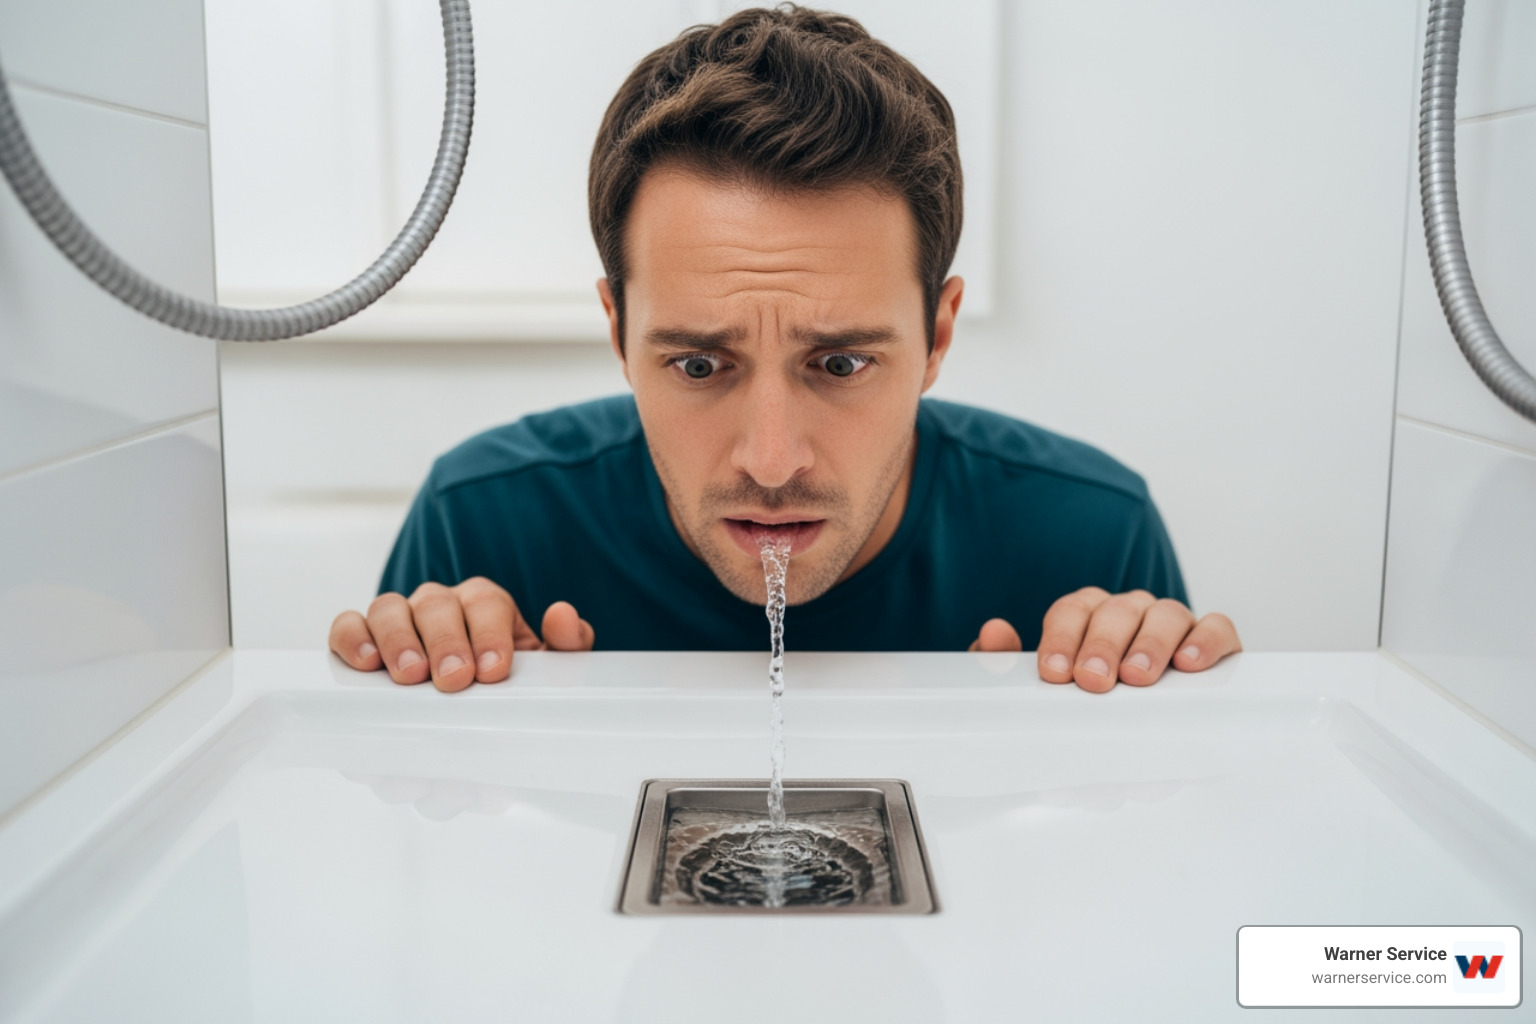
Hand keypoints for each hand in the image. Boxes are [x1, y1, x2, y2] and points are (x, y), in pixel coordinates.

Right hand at [328, 577, 593, 691]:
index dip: (489, 635)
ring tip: (409, 677)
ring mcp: (399, 618)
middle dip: (446, 641)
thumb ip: (565, 645)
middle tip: (453, 679)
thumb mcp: (542, 666)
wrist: (470, 702)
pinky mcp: (363, 638)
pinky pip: (348, 626)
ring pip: (389, 609)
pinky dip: (352, 639)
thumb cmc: (503, 679)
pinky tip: (365, 665)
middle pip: (437, 604)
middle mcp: (440, 604)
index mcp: (485, 604)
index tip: (492, 672)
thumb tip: (563, 616)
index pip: (487, 604)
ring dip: (398, 642)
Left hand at [968, 587, 1239, 691]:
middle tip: (1095, 680)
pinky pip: (1216, 627)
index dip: (1061, 639)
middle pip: (1116, 612)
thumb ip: (1007, 661)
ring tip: (1138, 677)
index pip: (1072, 611)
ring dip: (1150, 645)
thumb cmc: (1091, 694)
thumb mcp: (1047, 682)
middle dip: (1102, 645)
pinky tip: (1190, 664)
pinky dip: (1206, 640)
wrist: (1145, 720)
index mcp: (1088, 613)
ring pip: (1165, 614)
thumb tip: (993, 632)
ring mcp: (1172, 622)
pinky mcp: (1213, 640)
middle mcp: (1130, 611)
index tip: (1054, 674)